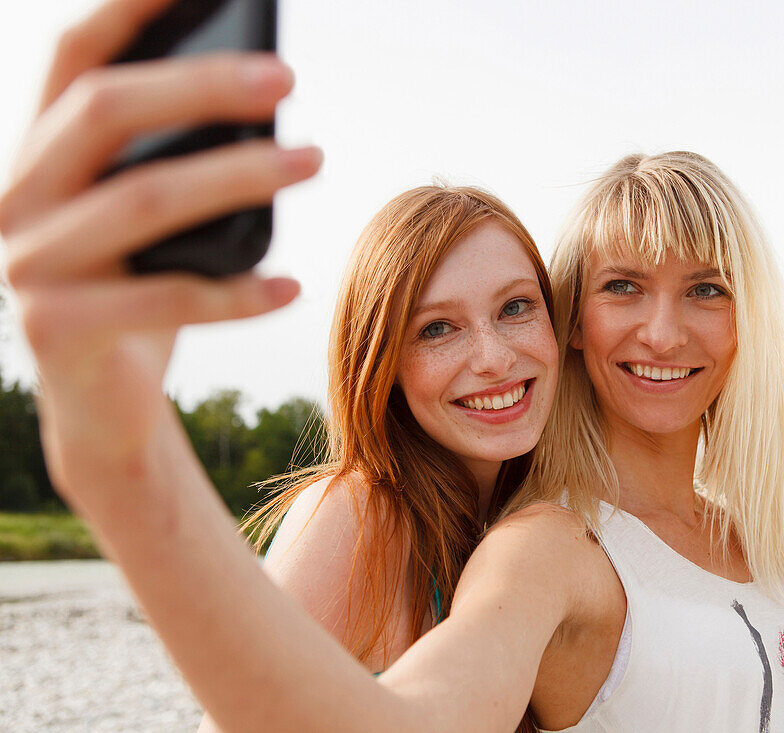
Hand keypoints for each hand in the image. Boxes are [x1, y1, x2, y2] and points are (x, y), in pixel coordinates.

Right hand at [0, 0, 321, 495]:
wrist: (101, 401)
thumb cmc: (139, 292)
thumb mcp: (148, 221)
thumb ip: (169, 162)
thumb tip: (260, 95)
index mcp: (35, 155)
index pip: (76, 58)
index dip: (129, 8)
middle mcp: (14, 198)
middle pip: (106, 112)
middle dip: (202, 86)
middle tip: (286, 79)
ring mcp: (27, 265)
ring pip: (143, 200)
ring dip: (240, 176)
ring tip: (316, 160)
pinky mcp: (59, 327)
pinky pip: (167, 299)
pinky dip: (238, 293)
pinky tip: (293, 286)